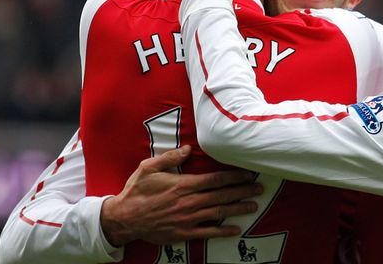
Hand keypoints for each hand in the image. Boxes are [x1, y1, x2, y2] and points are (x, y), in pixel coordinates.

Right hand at [100, 145, 262, 245]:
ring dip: (238, 209)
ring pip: (219, 213)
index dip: (234, 176)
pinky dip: (223, 231)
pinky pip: (208, 233)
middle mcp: (189, 202)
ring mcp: (188, 219)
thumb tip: (189, 148)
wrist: (124, 219)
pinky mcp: (184, 233)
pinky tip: (236, 229)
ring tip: (254, 205)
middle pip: (222, 195)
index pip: (215, 179)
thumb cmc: (136, 192)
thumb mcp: (149, 168)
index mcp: (183, 185)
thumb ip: (170, 157)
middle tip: (259, 187)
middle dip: (243, 190)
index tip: (247, 173)